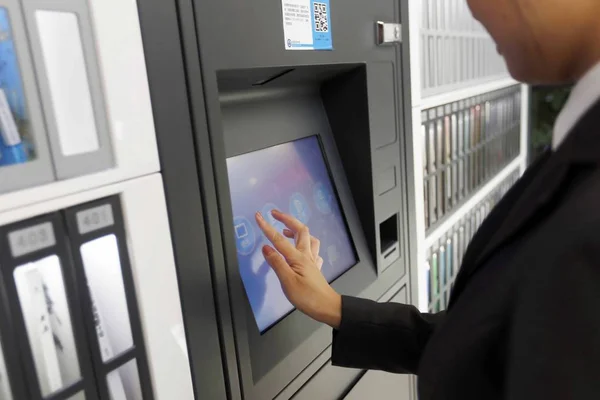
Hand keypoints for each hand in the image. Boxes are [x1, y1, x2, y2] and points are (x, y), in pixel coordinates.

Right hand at [255, 210, 341, 328]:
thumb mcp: (287, 282)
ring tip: (286, 230)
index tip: (258, 216)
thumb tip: (266, 247)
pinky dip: (307, 245)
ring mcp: (313, 260)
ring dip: (297, 230)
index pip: (279, 239)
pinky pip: (314, 250)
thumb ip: (277, 263)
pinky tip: (302, 249)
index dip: (267, 227)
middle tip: (275, 214)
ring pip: (309, 238)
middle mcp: (307, 255)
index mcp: (298, 257)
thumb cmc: (307, 297)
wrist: (327, 307)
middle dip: (287, 219)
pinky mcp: (316, 268)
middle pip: (300, 230)